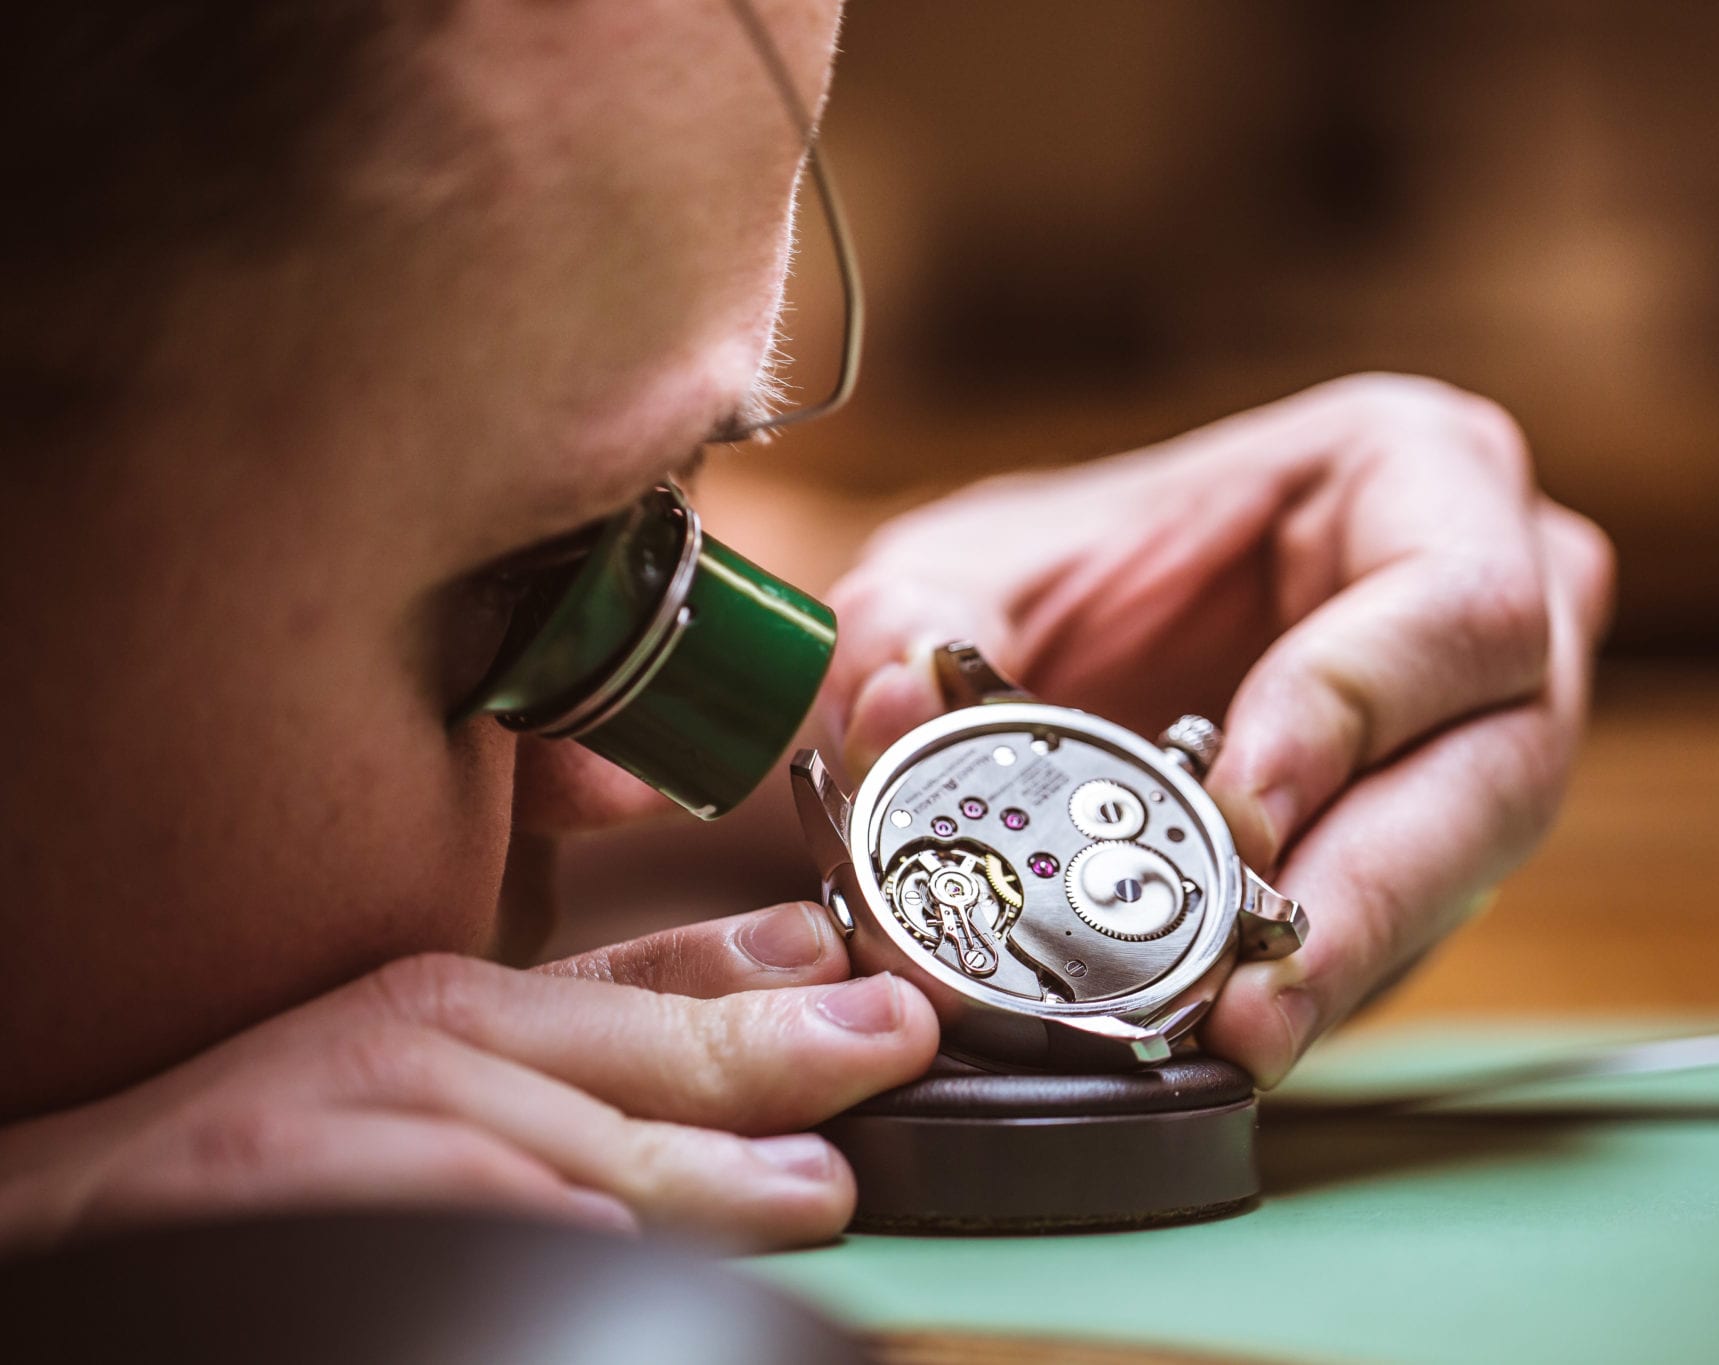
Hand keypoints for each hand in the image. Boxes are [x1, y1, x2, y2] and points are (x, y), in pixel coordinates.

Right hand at [0, 903, 936, 1250]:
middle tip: (858, 1128)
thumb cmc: (291, 1136)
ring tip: (798, 1201)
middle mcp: (414, 1059)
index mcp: (461, 1005)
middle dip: (755, 1091)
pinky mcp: (297, 1222)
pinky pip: (456, 1241)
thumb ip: (629, 1009)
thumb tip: (805, 957)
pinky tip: (615, 1271)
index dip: (780, 1012)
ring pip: (548, 1179)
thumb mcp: (460, 1047)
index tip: (895, 1019)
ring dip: (676, 1196)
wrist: (71, 1209)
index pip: (646, 1002)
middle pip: (619, 1084)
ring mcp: (357, 1152)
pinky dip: (541, 1257)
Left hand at [825, 375, 1613, 1086]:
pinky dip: (1324, 986)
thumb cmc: (1073, 572)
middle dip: (1365, 893)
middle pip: (1497, 768)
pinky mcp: (1452, 853)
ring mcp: (1495, 737)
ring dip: (1349, 963)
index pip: (1454, 607)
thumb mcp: (978, 567)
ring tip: (1234, 1036)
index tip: (1235, 819)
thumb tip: (885, 695)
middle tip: (1246, 995)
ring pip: (1470, 870)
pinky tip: (1236, 1032)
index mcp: (1419, 474)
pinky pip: (1420, 932)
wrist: (1091, 638)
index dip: (1348, 717)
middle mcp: (1500, 608)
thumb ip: (917, 620)